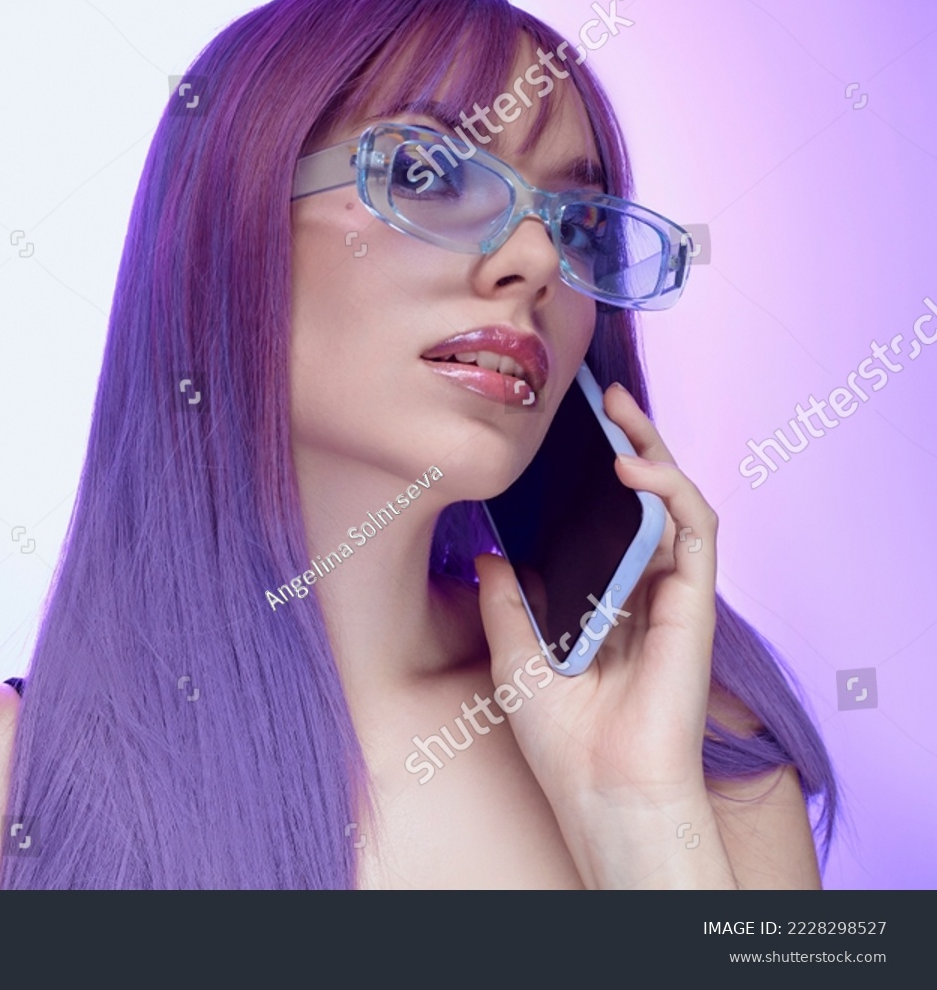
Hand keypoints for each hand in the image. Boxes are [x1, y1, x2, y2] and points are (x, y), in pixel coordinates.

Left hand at [473, 382, 736, 887]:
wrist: (600, 788)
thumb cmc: (560, 737)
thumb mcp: (512, 654)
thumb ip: (507, 599)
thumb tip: (490, 552)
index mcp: (602, 601)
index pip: (606, 520)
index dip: (593, 475)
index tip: (564, 434)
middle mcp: (641, 591)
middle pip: (645, 499)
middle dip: (629, 441)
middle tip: (602, 398)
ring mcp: (671, 594)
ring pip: (676, 501)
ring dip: (652, 449)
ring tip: (620, 411)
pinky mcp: (695, 602)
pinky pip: (696, 530)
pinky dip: (671, 489)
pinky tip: (635, 466)